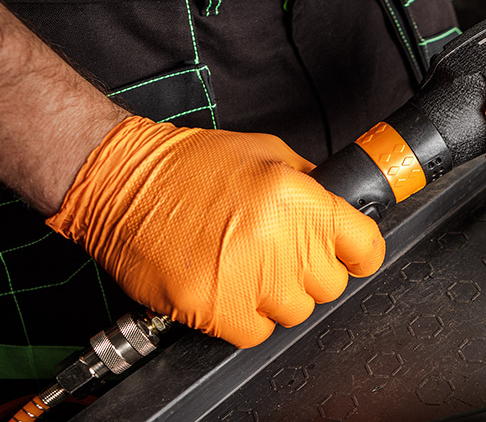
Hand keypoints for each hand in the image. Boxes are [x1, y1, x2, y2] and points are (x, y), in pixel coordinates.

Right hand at [47, 116, 384, 346]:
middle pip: (331, 284)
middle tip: (282, 255)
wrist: (121, 181)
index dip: (358, 253)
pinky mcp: (211, 307)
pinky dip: (246, 318)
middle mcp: (276, 238)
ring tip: (249, 268)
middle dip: (311, 272)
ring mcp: (244, 277)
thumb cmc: (189, 165)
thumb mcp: (266, 153)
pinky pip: (256, 333)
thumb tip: (342, 210)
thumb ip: (311, 185)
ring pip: (296, 312)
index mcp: (296, 197)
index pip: (364, 246)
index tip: (350, 255)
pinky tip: (228, 287)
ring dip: (277, 297)